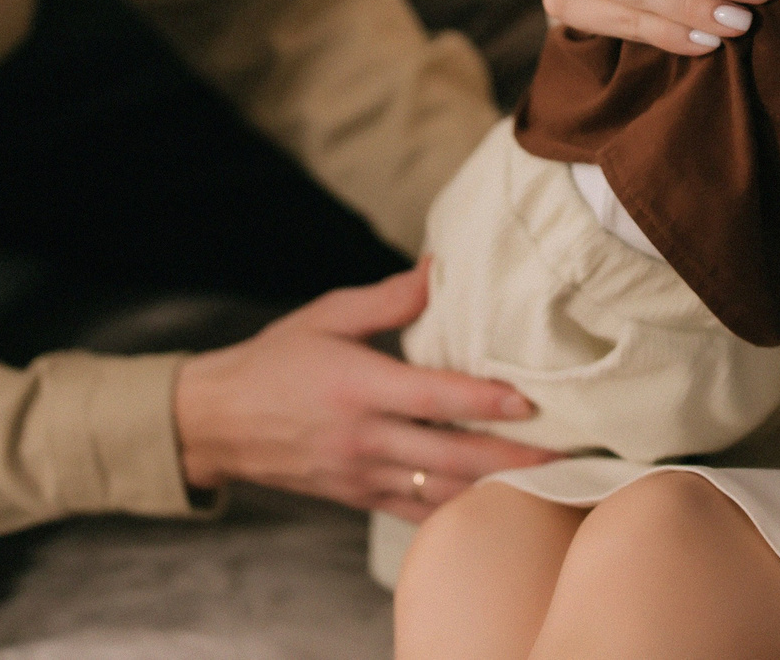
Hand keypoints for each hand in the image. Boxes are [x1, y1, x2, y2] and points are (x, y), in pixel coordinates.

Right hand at [171, 265, 556, 521]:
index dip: (484, 402)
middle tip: (564, 457)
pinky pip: (414, 512)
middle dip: (511, 460)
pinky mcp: (356, 498)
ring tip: (545, 485)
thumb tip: (440, 267)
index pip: (433, 398)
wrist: (216, 422)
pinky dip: (455, 513)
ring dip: (493, 491)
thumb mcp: (327, 315)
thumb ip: (389, 298)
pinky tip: (494, 507)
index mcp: (358, 386)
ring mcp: (359, 474)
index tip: (530, 402)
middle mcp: (362, 437)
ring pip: (438, 491)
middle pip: (449, 456)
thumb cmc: (275, 360)